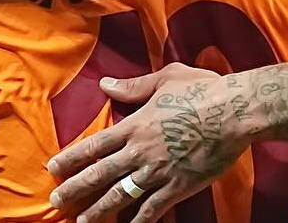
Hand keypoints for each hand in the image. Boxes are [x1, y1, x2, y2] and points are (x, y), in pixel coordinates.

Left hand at [46, 64, 250, 222]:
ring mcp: (158, 171)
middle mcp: (140, 151)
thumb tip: (105, 84)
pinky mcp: (178, 187)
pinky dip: (138, 221)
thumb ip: (134, 86)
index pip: (94, 144)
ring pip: (120, 195)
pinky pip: (153, 209)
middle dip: (75, 189)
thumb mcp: (166, 78)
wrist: (234, 113)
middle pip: (99, 174)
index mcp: (135, 125)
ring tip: (81, 222)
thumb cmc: (203, 90)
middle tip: (56, 201)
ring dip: (98, 210)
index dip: (71, 157)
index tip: (53, 167)